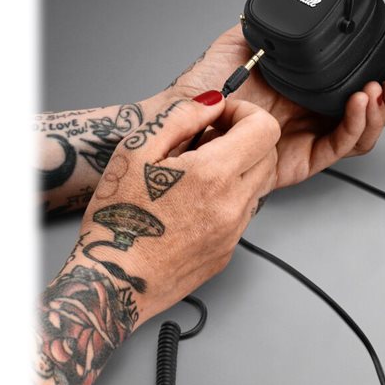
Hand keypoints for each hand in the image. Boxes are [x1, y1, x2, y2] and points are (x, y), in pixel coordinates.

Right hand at [74, 93, 278, 325]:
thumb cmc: (118, 221)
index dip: (245, 113)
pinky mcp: (230, 249)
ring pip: (260, 184)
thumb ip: (180, 118)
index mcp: (213, 175)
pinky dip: (229, 197)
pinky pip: (245, 212)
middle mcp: (234, 204)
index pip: (265, 128)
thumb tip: (212, 103)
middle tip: (206, 142)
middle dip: (244, 139)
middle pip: (270, 154)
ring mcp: (236, 230)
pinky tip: (194, 201)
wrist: (114, 282)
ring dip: (238, 169)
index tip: (220, 117)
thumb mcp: (136, 151)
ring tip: (196, 173)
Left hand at [161, 25, 384, 187]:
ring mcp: (311, 137)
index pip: (359, 81)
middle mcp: (314, 113)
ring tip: (382, 89)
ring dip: (381, 110)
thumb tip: (297, 2)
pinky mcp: (304, 160)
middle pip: (373, 108)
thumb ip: (277, 24)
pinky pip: (341, 146)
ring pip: (364, 130)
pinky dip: (356, 125)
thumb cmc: (205, 88)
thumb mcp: (246, 39)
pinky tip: (358, 104)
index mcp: (308, 86)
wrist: (183, 118)